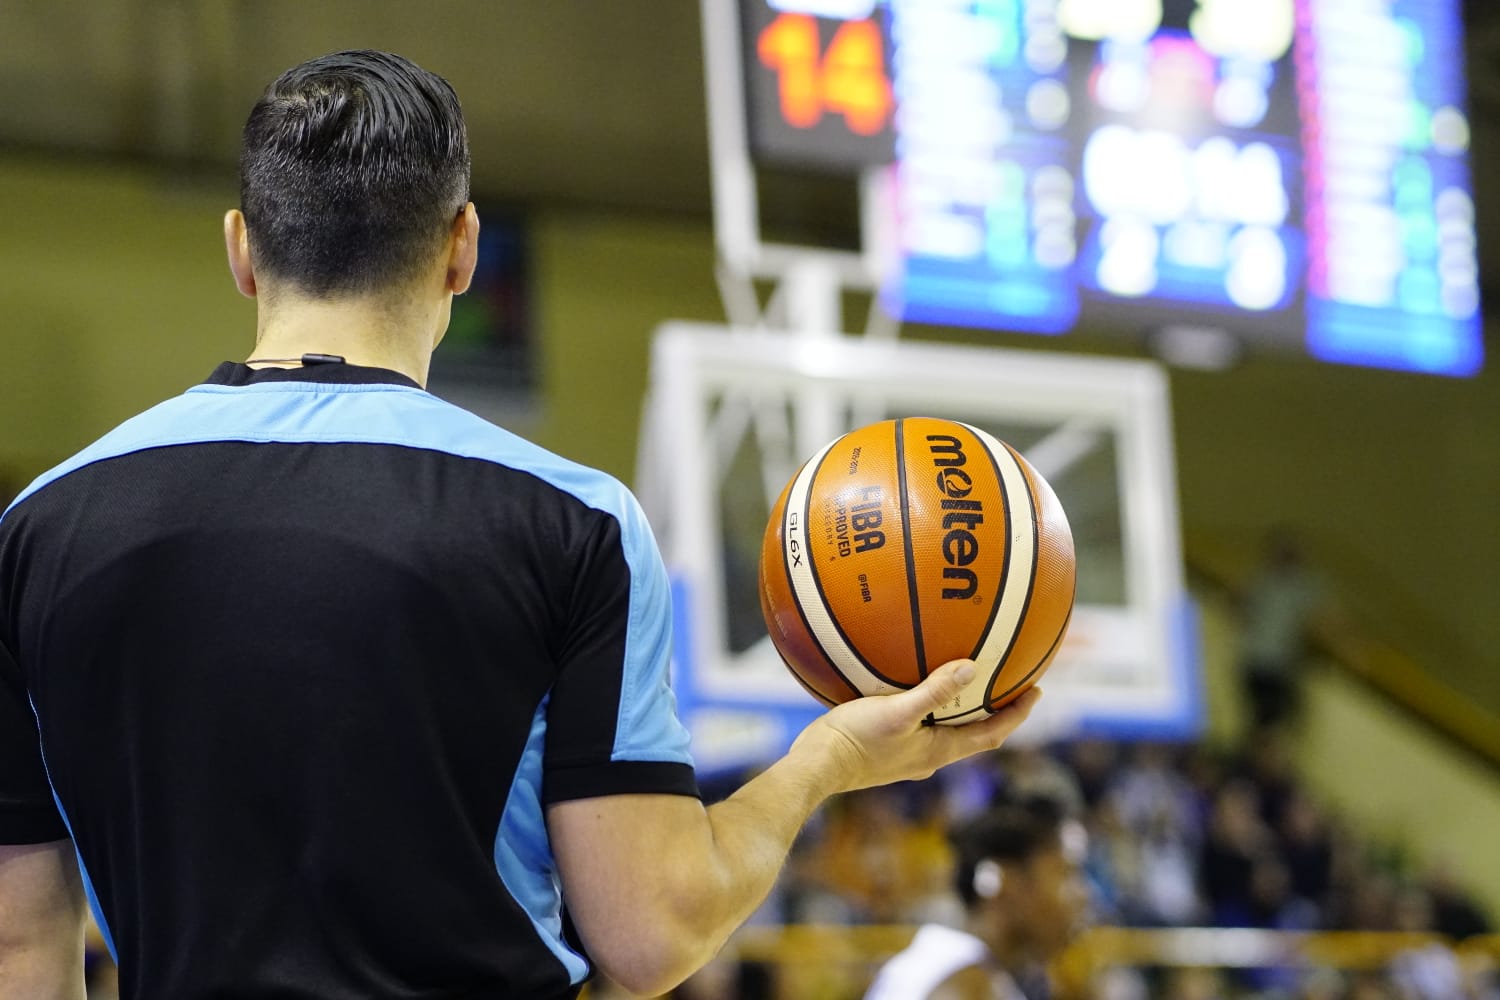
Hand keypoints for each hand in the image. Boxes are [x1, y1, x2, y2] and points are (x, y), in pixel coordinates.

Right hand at [792, 659, 1041, 794]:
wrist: (815, 768)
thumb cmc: (855, 741)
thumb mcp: (897, 712)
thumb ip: (934, 692)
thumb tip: (971, 668)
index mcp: (940, 752)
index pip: (993, 734)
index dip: (1018, 715)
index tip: (1037, 691)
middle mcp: (929, 757)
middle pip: (975, 733)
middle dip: (995, 708)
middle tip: (1010, 681)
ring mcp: (908, 755)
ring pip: (947, 729)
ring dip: (963, 707)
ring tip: (968, 679)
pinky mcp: (887, 748)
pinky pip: (919, 723)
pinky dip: (929, 704)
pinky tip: (911, 683)